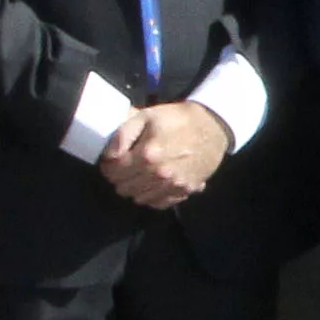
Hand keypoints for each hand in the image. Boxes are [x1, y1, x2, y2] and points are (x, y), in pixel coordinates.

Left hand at [99, 100, 226, 208]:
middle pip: (123, 188)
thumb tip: (107, 155)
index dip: (107, 166)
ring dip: (134, 187)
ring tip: (139, 173)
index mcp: (147, 155)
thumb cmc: (177, 119)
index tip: (110, 161)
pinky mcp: (185, 191)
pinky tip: (154, 183)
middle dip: (119, 177)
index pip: (113, 172)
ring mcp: (173, 186)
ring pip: (139, 198)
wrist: (212, 126)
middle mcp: (159, 175)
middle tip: (124, 166)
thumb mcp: (147, 116)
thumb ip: (122, 134)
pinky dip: (152, 196)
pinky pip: (158, 203)